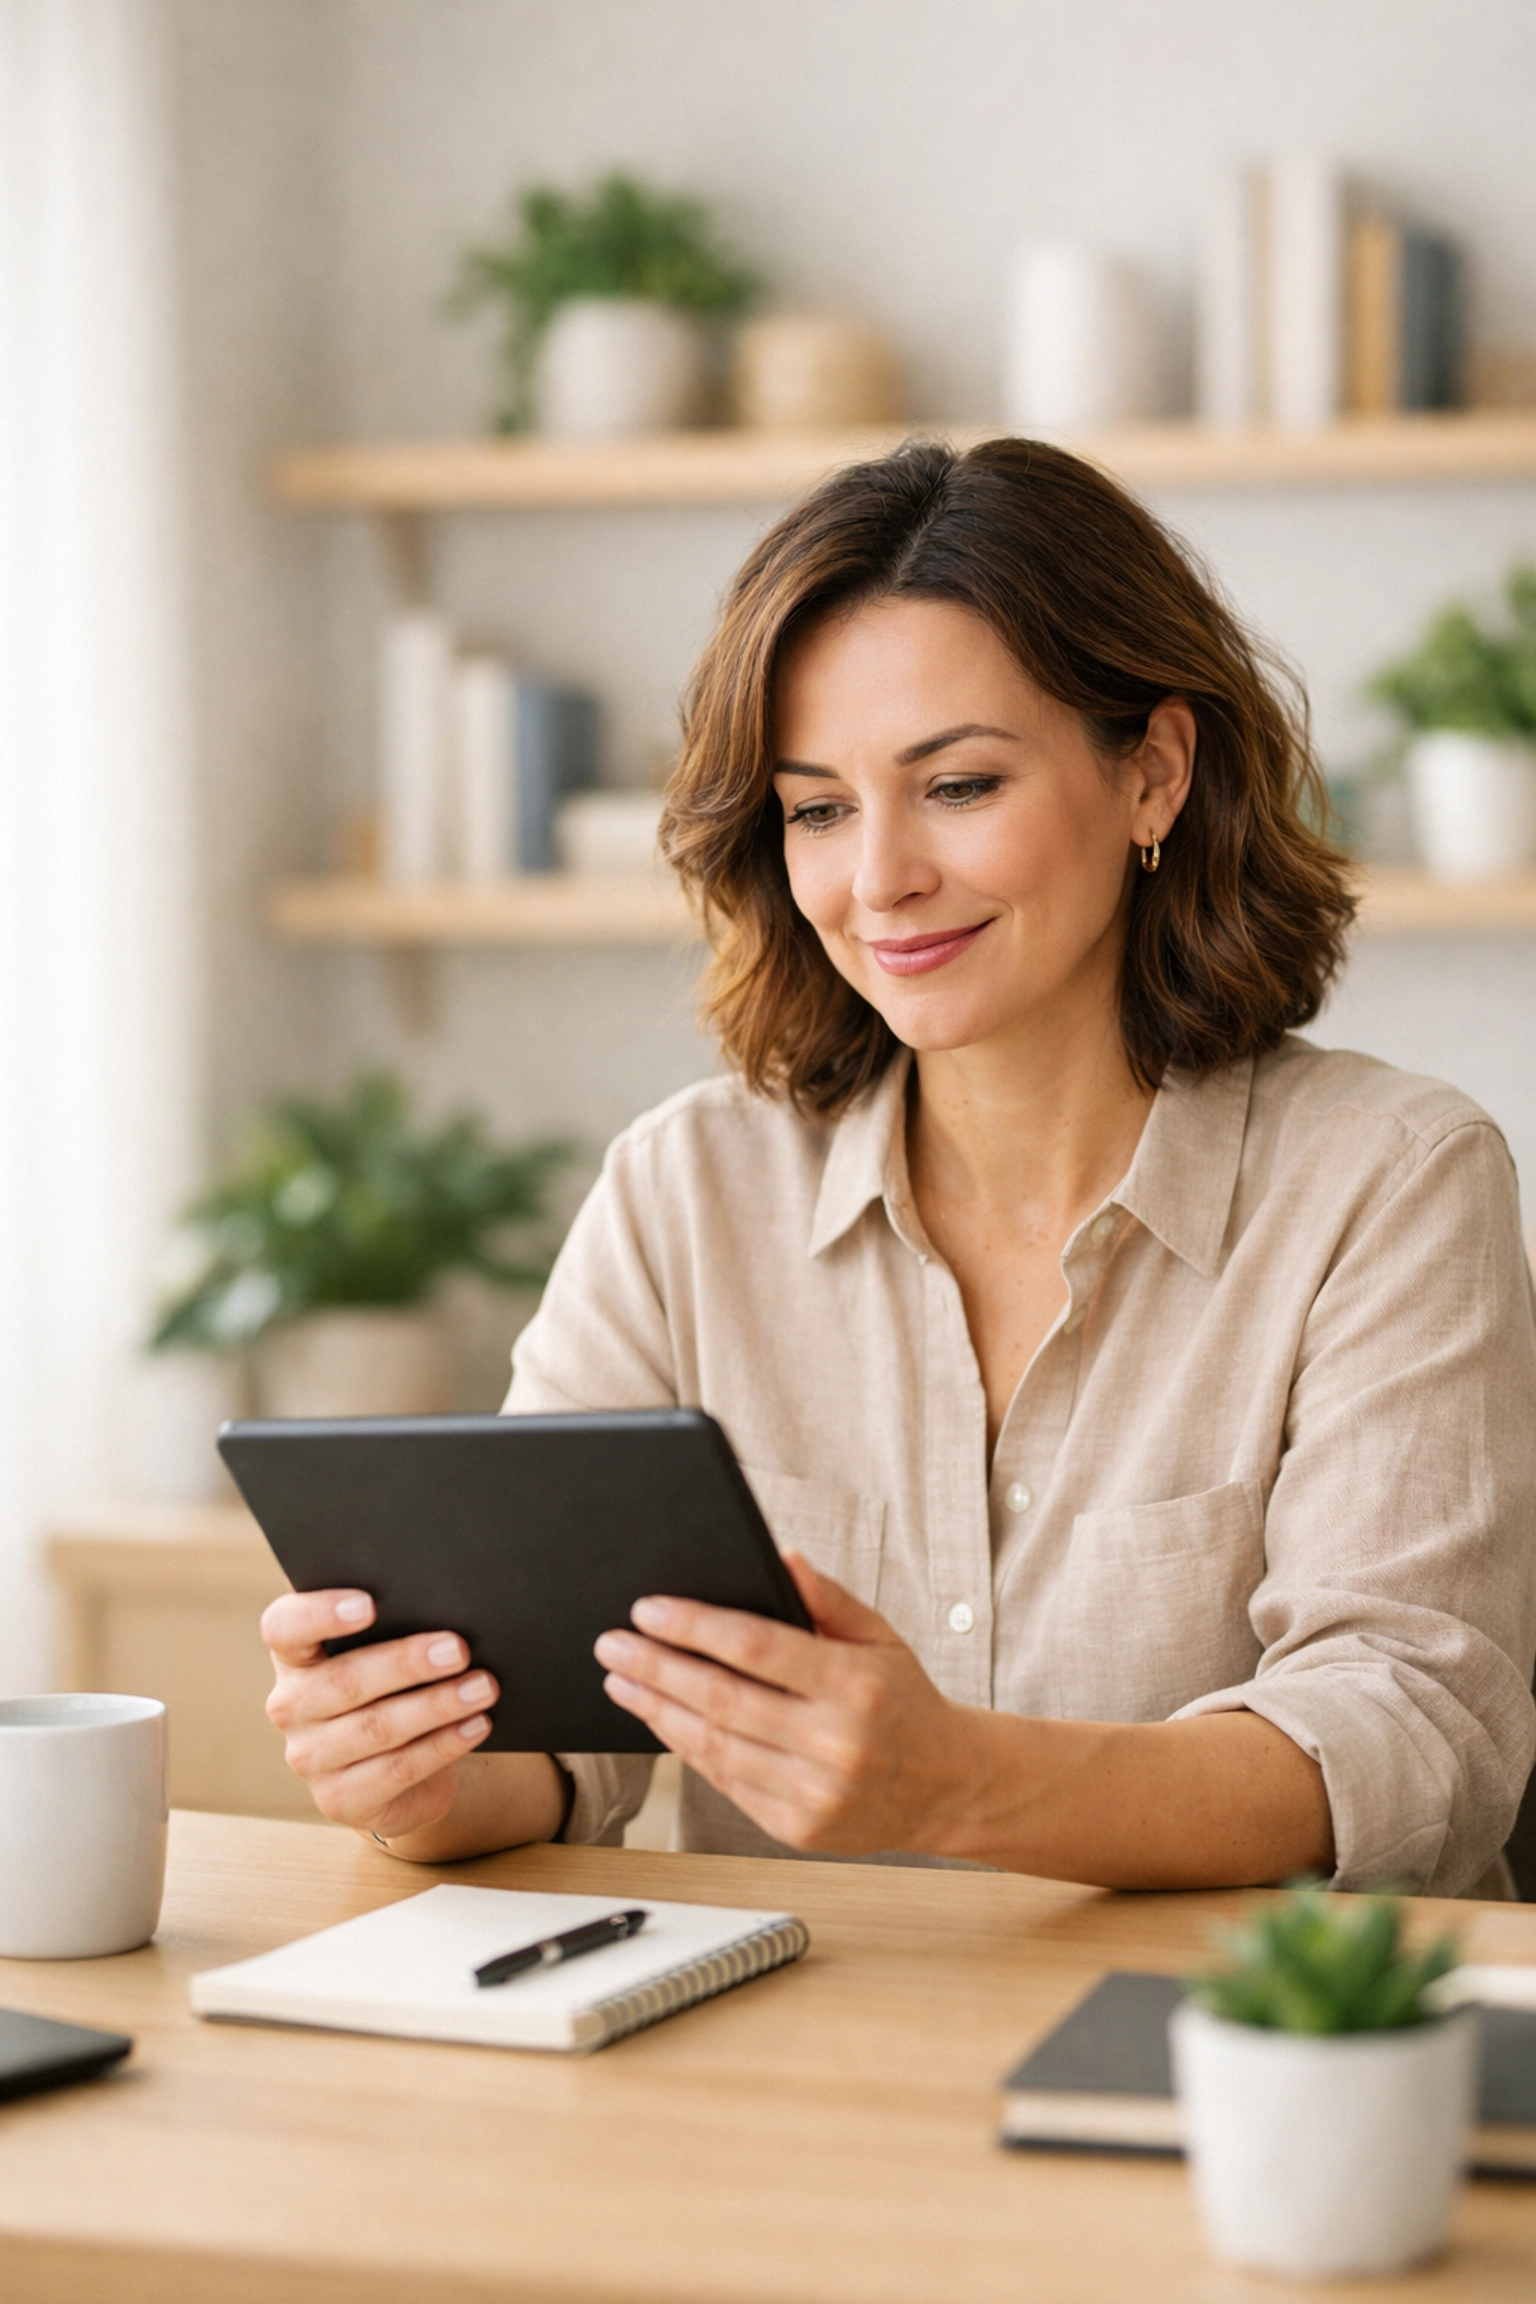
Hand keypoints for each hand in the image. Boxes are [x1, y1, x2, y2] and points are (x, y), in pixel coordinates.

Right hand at [261, 1589, 496, 1838]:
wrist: (401, 1773)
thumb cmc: (394, 1690)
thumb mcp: (384, 1654)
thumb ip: (394, 1625)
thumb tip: (442, 1601)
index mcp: (294, 1656)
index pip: (284, 1628)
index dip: (319, 1614)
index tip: (369, 1604)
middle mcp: (291, 1706)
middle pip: (344, 1681)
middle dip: (406, 1663)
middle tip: (458, 1649)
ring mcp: (309, 1757)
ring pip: (376, 1727)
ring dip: (436, 1705)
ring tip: (482, 1687)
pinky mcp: (338, 1799)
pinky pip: (396, 1769)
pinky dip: (443, 1745)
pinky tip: (475, 1725)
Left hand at [593, 1553, 968, 1855]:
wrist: (948, 1787)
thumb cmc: (905, 1700)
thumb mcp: (880, 1636)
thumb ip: (828, 1598)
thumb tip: (780, 1558)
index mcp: (855, 1684)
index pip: (756, 1647)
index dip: (695, 1627)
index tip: (649, 1609)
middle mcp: (834, 1742)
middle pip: (722, 1698)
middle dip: (656, 1667)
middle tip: (612, 1644)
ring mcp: (814, 1792)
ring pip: (714, 1746)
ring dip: (658, 1710)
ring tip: (620, 1681)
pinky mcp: (797, 1827)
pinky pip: (726, 1783)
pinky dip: (686, 1749)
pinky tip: (660, 1720)